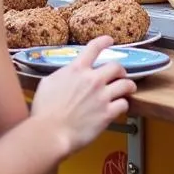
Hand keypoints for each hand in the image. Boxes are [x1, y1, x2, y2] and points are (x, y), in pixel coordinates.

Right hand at [31, 36, 135, 153]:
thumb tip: (66, 74)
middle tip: (120, 74)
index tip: (109, 40)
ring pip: (126, 84)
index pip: (94, 48)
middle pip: (116, 66)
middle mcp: (93, 79)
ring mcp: (102, 96)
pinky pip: (124, 104)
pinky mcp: (107, 113)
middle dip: (120, 70)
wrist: (50, 133)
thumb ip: (62, 75)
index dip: (104, 41)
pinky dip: (124, 104)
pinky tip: (120, 106)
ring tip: (129, 88)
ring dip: (129, 85)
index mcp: (77, 69)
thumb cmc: (44, 110)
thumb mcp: (47, 83)